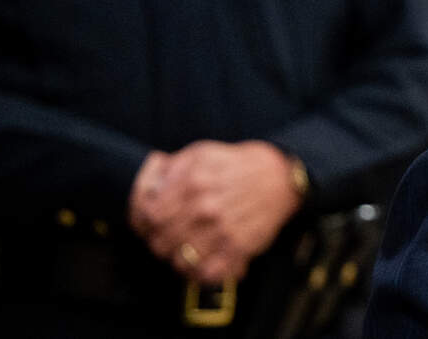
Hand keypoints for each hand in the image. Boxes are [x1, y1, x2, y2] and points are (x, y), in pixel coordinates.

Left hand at [131, 140, 304, 283]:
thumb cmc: (239, 165)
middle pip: (161, 241)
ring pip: (180, 261)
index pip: (150, 216)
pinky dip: (200, 274)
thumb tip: (150, 187)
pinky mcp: (239, 247)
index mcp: (192, 183)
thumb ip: (172, 168)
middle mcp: (205, 208)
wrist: (281, 177)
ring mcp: (222, 230)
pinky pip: (208, 273)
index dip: (146, 223)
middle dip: (160, 243)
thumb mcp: (203, 153)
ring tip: (184, 253)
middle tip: (167, 240)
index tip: (151, 225)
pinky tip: (201, 264)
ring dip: (177, 260)